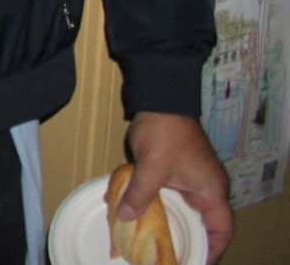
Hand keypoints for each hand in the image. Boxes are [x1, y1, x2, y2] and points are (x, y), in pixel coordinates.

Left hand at [121, 112, 231, 263]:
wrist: (160, 99)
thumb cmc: (165, 132)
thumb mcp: (152, 166)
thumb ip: (139, 194)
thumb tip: (126, 217)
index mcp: (212, 190)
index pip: (221, 229)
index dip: (213, 248)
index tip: (197, 260)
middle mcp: (206, 187)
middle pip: (201, 222)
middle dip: (186, 238)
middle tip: (169, 252)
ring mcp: (192, 178)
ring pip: (182, 208)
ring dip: (166, 219)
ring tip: (148, 235)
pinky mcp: (176, 170)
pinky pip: (168, 193)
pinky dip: (155, 202)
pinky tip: (135, 209)